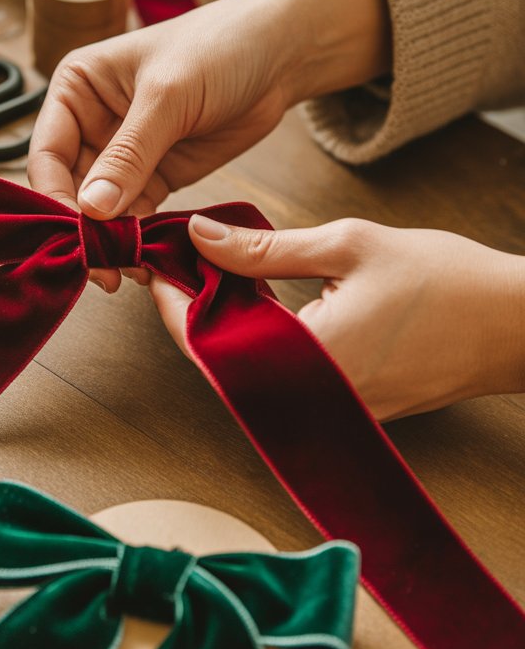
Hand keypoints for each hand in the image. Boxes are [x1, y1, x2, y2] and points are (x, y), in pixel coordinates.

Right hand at [28, 0, 389, 290]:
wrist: (279, 54)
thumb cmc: (219, 48)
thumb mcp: (168, 96)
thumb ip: (129, 154)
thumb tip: (93, 209)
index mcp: (76, 88)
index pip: (47, 154)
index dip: (56, 199)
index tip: (76, 237)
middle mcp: (91, 122)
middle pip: (71, 189)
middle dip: (86, 229)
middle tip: (104, 268)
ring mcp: (123, 153)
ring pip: (103, 209)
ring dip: (112, 240)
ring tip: (128, 271)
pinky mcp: (157, 175)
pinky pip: (137, 214)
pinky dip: (140, 239)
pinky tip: (148, 260)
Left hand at [150, 215, 524, 419]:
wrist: (516, 325)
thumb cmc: (443, 280)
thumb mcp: (347, 245)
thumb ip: (265, 249)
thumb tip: (201, 237)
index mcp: (302, 359)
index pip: (202, 340)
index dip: (171, 299)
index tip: (159, 259)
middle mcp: (307, 399)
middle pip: (218, 361)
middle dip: (193, 310)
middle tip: (182, 260)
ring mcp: (326, 411)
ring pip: (248, 373)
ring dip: (225, 326)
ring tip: (214, 273)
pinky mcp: (344, 409)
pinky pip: (281, 380)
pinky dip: (261, 343)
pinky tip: (259, 303)